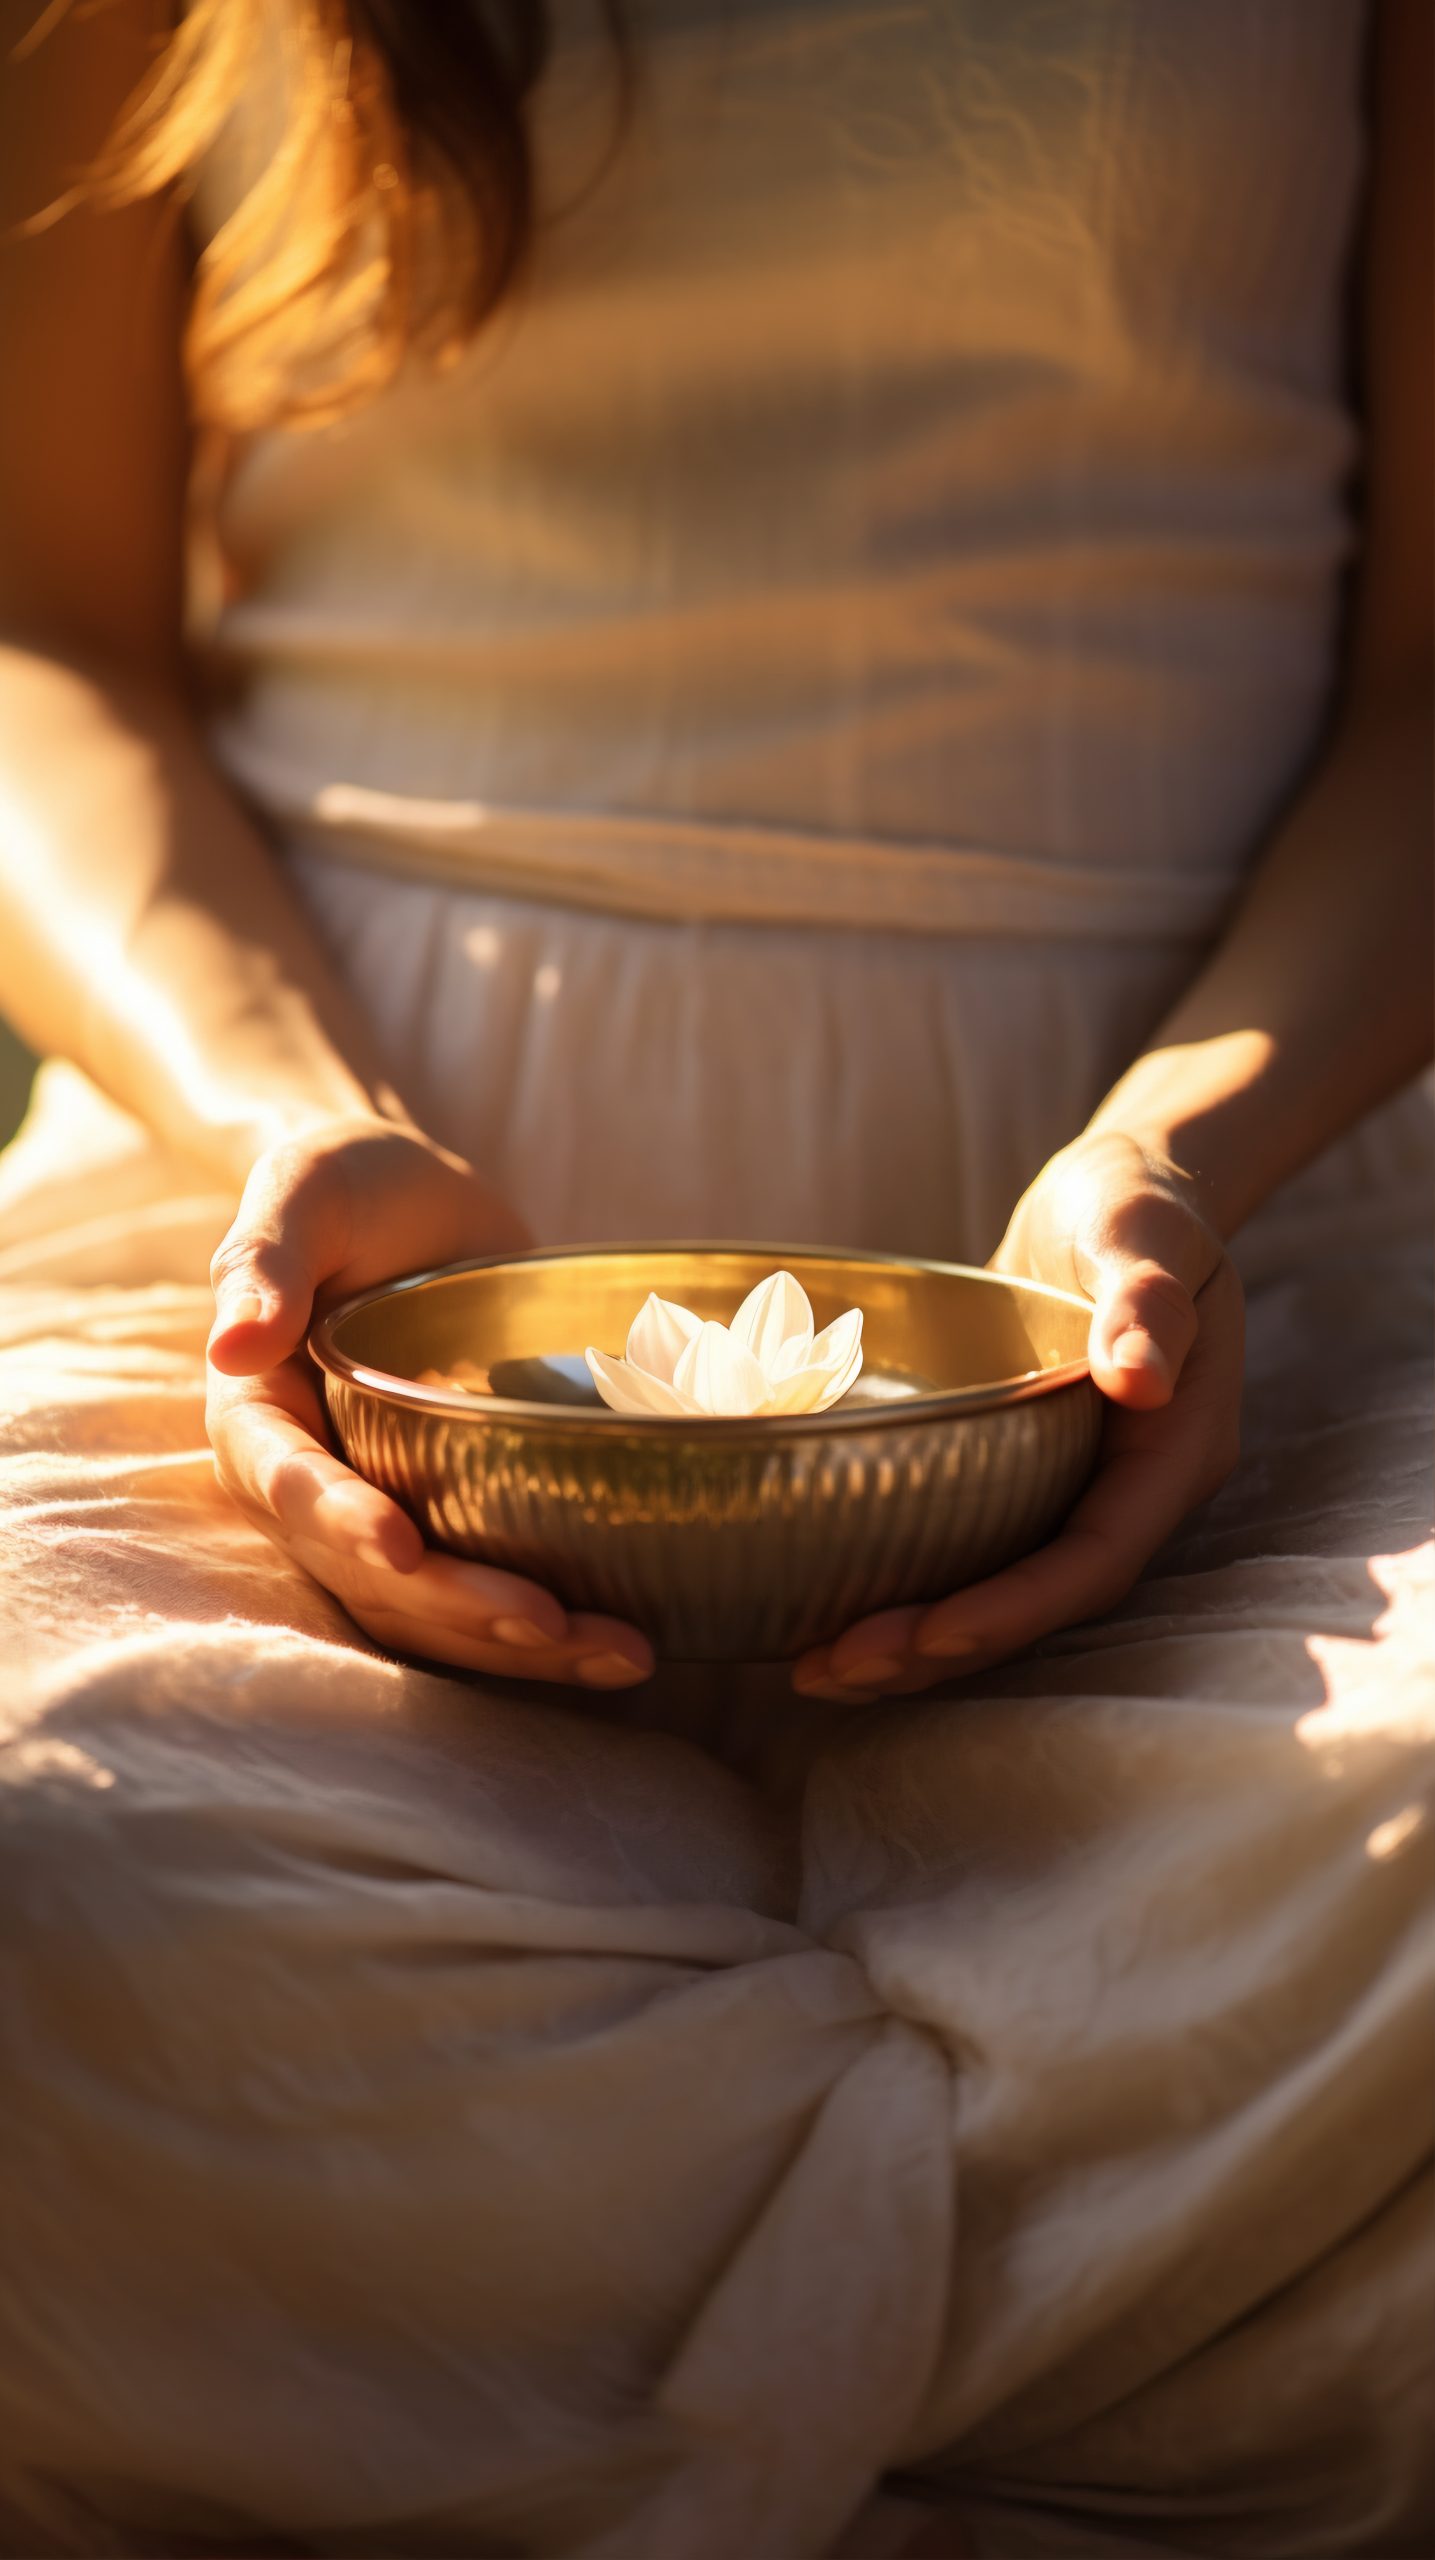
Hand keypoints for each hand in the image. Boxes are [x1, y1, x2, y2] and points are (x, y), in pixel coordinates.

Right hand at [205, 1117, 654, 1690]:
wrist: (415, 1201)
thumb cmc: (348, 1184)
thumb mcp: (304, 1188)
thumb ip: (265, 1257)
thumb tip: (232, 1342)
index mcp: (259, 1416)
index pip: (286, 1484)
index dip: (340, 1523)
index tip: (402, 1549)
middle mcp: (315, 1486)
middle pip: (370, 1575)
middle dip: (457, 1608)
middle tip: (547, 1621)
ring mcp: (390, 1509)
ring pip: (435, 1610)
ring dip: (518, 1645)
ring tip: (622, 1652)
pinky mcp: (456, 1516)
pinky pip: (489, 1591)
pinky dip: (552, 1630)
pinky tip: (630, 1640)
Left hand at [792, 1131, 1243, 1700]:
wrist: (1119, 1192)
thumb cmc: (1137, 1203)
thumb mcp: (1146, 1232)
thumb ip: (1146, 1302)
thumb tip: (1141, 1378)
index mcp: (1174, 1453)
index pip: (1095, 1559)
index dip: (1014, 1610)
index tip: (928, 1638)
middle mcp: (1129, 1491)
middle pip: (1037, 1601)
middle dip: (940, 1649)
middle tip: (829, 1672)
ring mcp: (1077, 1489)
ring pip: (997, 1591)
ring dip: (911, 1641)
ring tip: (811, 1670)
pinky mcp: (1025, 1476)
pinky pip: (968, 1549)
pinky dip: (904, 1584)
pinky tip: (822, 1602)